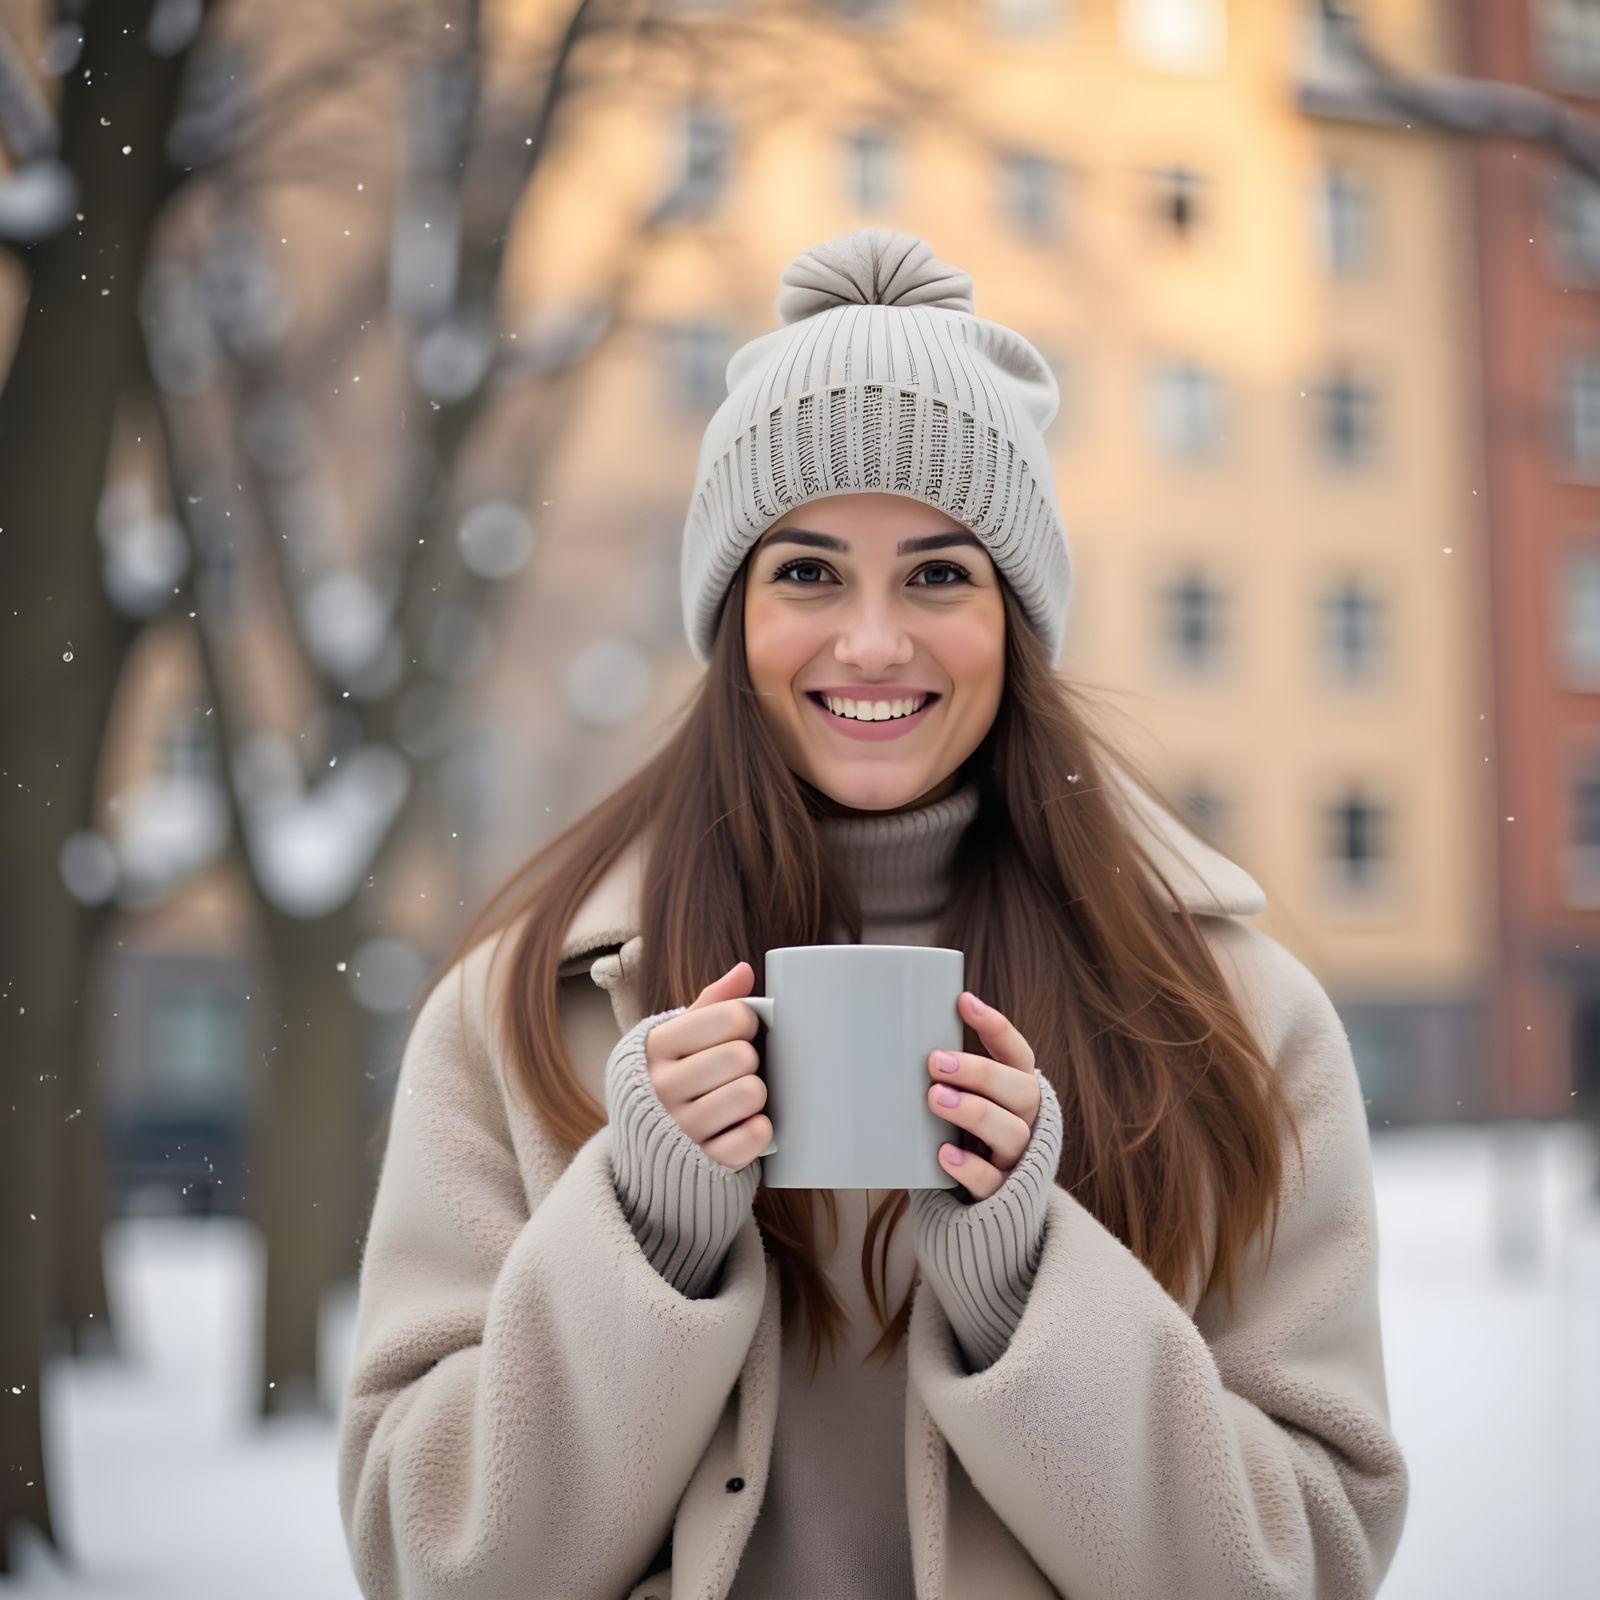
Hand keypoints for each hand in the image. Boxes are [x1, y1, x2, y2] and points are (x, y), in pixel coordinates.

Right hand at [643, 962, 771, 1171]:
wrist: (649, 1149)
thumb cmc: (676, 1077)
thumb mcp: (681, 1037)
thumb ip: (713, 1002)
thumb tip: (745, 970)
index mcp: (657, 1046)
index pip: (729, 1016)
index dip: (746, 1021)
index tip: (740, 1031)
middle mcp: (662, 1087)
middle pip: (741, 1056)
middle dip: (751, 1060)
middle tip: (738, 1069)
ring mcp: (681, 1128)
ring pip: (750, 1094)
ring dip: (756, 1095)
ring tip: (739, 1096)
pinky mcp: (703, 1161)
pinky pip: (753, 1137)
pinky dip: (758, 1130)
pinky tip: (745, 1125)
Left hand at [926, 990, 1041, 1200]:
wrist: (986, 1213)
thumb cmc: (965, 1141)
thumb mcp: (965, 1104)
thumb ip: (949, 1079)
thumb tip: (892, 1034)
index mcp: (1018, 1094)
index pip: (1019, 1055)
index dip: (997, 1028)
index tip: (964, 1001)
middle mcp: (1026, 1123)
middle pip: (1021, 1091)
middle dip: (980, 1072)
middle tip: (935, 1061)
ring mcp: (1017, 1162)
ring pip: (1012, 1132)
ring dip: (974, 1111)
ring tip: (935, 1098)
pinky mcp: (1002, 1197)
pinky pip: (991, 1181)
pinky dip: (968, 1167)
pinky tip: (942, 1153)